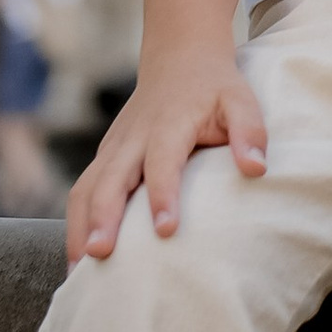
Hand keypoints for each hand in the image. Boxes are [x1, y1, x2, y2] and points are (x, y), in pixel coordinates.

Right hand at [66, 50, 267, 263]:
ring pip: (85, 188)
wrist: (180, 56)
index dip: (163, 194)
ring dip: (79, 228)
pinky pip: (81, 192)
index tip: (165, 231)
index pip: (162, 161)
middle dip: (102, 217)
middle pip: (109, 178)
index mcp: (169, 124)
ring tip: (77, 275)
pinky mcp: (104, 158)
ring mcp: (113, 147)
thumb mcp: (240, 100)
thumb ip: (249, 131)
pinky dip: (75, 226)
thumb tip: (256, 169)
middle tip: (99, 256)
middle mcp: (133, 138)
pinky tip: (77, 263)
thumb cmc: (214, 86)